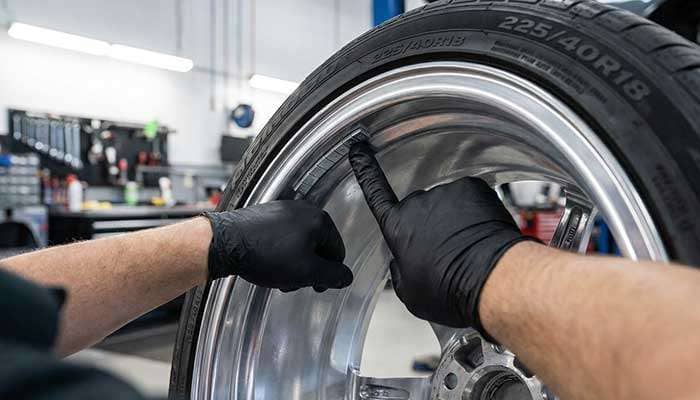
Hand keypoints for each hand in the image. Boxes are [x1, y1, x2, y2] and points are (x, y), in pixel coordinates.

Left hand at [203, 201, 352, 291]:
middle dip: (307, 268)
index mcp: (319, 221)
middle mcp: (303, 210)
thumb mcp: (307, 272)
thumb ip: (332, 276)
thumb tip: (346, 276)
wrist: (225, 243)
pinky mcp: (266, 215)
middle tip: (293, 281)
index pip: (337, 253)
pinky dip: (278, 252)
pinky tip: (266, 263)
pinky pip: (281, 237)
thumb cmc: (264, 254)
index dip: (327, 274)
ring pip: (299, 243)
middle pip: (317, 247)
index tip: (314, 285)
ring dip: (292, 262)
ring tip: (277, 274)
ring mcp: (283, 210)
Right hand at [349, 143, 534, 337]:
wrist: (493, 281)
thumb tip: (402, 262)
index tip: (359, 151)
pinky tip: (480, 235)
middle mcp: (418, 204)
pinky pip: (470, 197)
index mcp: (397, 227)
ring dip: (456, 220)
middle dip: (430, 224)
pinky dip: (476, 212)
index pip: (375, 193)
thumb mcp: (410, 293)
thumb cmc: (452, 290)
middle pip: (419, 209)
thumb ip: (399, 270)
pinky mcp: (472, 187)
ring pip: (448, 204)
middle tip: (447, 252)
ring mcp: (446, 193)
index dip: (366, 171)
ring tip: (468, 248)